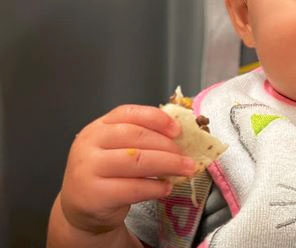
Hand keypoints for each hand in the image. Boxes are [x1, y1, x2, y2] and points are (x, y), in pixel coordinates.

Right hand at [59, 105, 195, 234]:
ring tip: (186, 170)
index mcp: (98, 127)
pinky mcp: (94, 195)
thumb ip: (140, 138)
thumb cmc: (106, 174)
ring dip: (168, 165)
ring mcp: (88, 169)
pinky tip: (166, 188)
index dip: (156, 118)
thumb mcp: (116, 149)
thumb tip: (179, 137)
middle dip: (167, 146)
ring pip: (136, 161)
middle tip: (187, 156)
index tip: (178, 130)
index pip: (128, 113)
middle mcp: (89, 144)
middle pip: (135, 136)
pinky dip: (155, 187)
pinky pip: (133, 188)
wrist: (81, 208)